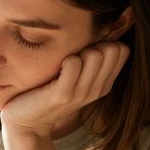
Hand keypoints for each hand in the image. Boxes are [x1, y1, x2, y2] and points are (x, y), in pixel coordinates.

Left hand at [0, 42, 129, 137]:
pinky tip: (55, 70)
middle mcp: (97, 90)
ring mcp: (81, 93)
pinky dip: (63, 59)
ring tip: (63, 64)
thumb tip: (106, 26)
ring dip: (78, 51)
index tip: (85, 50)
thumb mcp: (76, 78)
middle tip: (72, 56)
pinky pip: (72, 62)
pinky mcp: (62, 94)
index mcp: (104, 84)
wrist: (26, 123)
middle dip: (92, 44)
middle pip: (112, 48)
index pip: (123, 49)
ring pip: (95, 54)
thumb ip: (91, 59)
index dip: (105, 42)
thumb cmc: (48, 92)